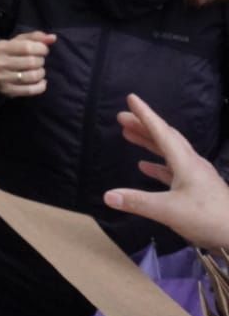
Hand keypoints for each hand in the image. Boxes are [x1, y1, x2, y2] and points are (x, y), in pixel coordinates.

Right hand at [0, 31, 56, 96]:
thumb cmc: (9, 54)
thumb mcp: (18, 41)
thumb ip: (35, 37)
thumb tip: (53, 38)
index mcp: (1, 47)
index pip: (27, 47)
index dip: (41, 48)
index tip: (44, 50)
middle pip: (31, 62)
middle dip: (41, 61)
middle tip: (39, 61)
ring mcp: (2, 78)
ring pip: (32, 76)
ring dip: (41, 73)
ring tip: (39, 70)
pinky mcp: (7, 90)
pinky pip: (30, 90)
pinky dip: (41, 86)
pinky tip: (41, 82)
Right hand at [104, 94, 228, 247]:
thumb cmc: (207, 217)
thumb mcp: (169, 211)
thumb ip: (137, 202)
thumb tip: (107, 195)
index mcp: (185, 162)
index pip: (162, 132)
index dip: (145, 115)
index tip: (131, 98)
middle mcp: (191, 163)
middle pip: (165, 137)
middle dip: (144, 125)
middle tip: (121, 117)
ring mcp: (196, 175)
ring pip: (169, 151)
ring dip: (149, 141)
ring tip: (129, 135)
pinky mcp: (198, 188)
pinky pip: (173, 168)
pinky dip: (158, 164)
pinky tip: (144, 166)